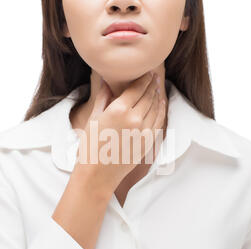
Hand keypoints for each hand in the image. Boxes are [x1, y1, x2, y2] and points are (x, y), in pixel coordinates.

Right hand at [74, 71, 166, 191]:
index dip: (144, 78)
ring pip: (156, 107)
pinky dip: (161, 110)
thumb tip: (105, 82)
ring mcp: (144, 131)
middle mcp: (134, 118)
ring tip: (157, 88)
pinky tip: (160, 104)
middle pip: (149, 96)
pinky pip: (159, 121)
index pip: (137, 87)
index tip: (147, 71)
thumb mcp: (93, 119)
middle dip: (152, 84)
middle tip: (154, 76)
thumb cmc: (89, 147)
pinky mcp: (148, 143)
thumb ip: (103, 98)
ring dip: (158, 96)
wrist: (97, 175)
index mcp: (119, 110)